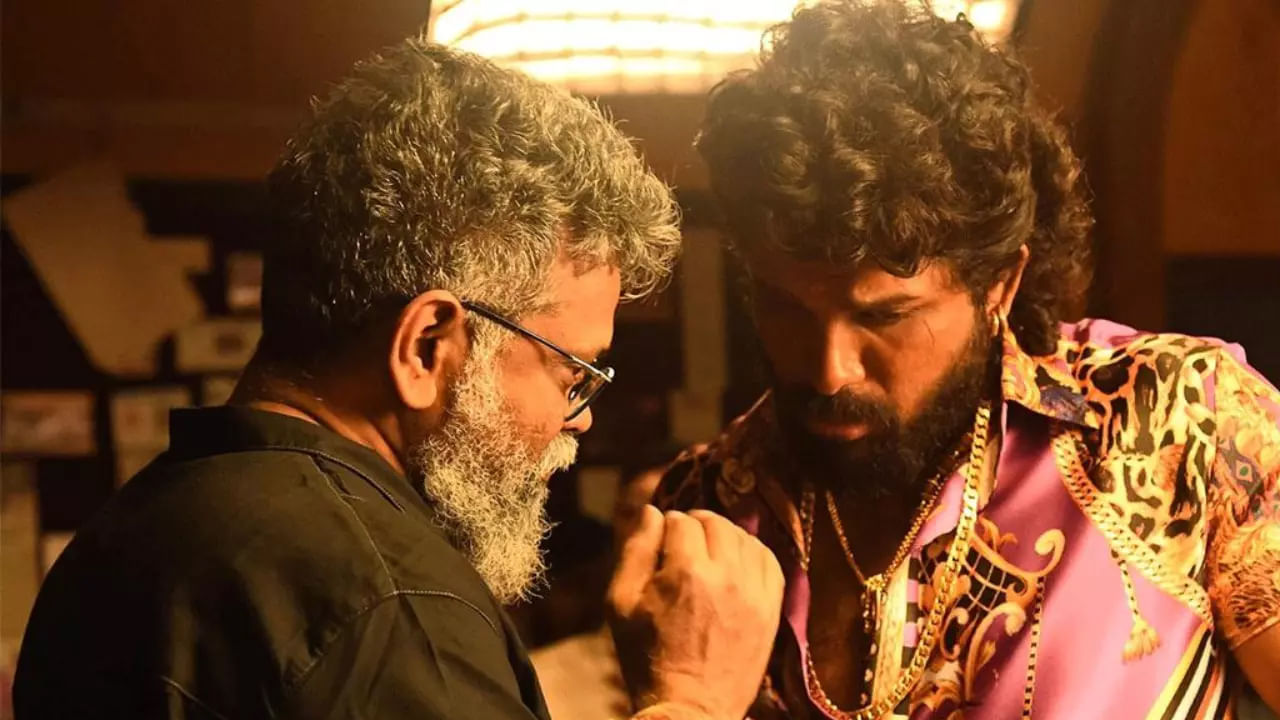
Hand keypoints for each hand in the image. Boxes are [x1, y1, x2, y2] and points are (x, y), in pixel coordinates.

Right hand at [608, 507, 784, 719]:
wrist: (689, 708)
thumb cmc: (646, 657)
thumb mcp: (621, 603)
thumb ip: (635, 550)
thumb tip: (652, 512)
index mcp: (685, 571)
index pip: (681, 520)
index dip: (666, 525)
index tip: (661, 540)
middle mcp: (726, 575)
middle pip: (715, 522)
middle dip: (696, 525)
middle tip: (683, 543)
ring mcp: (754, 593)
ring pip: (744, 537)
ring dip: (724, 536)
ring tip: (709, 552)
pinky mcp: (771, 609)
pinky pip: (769, 561)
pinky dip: (752, 553)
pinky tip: (736, 562)